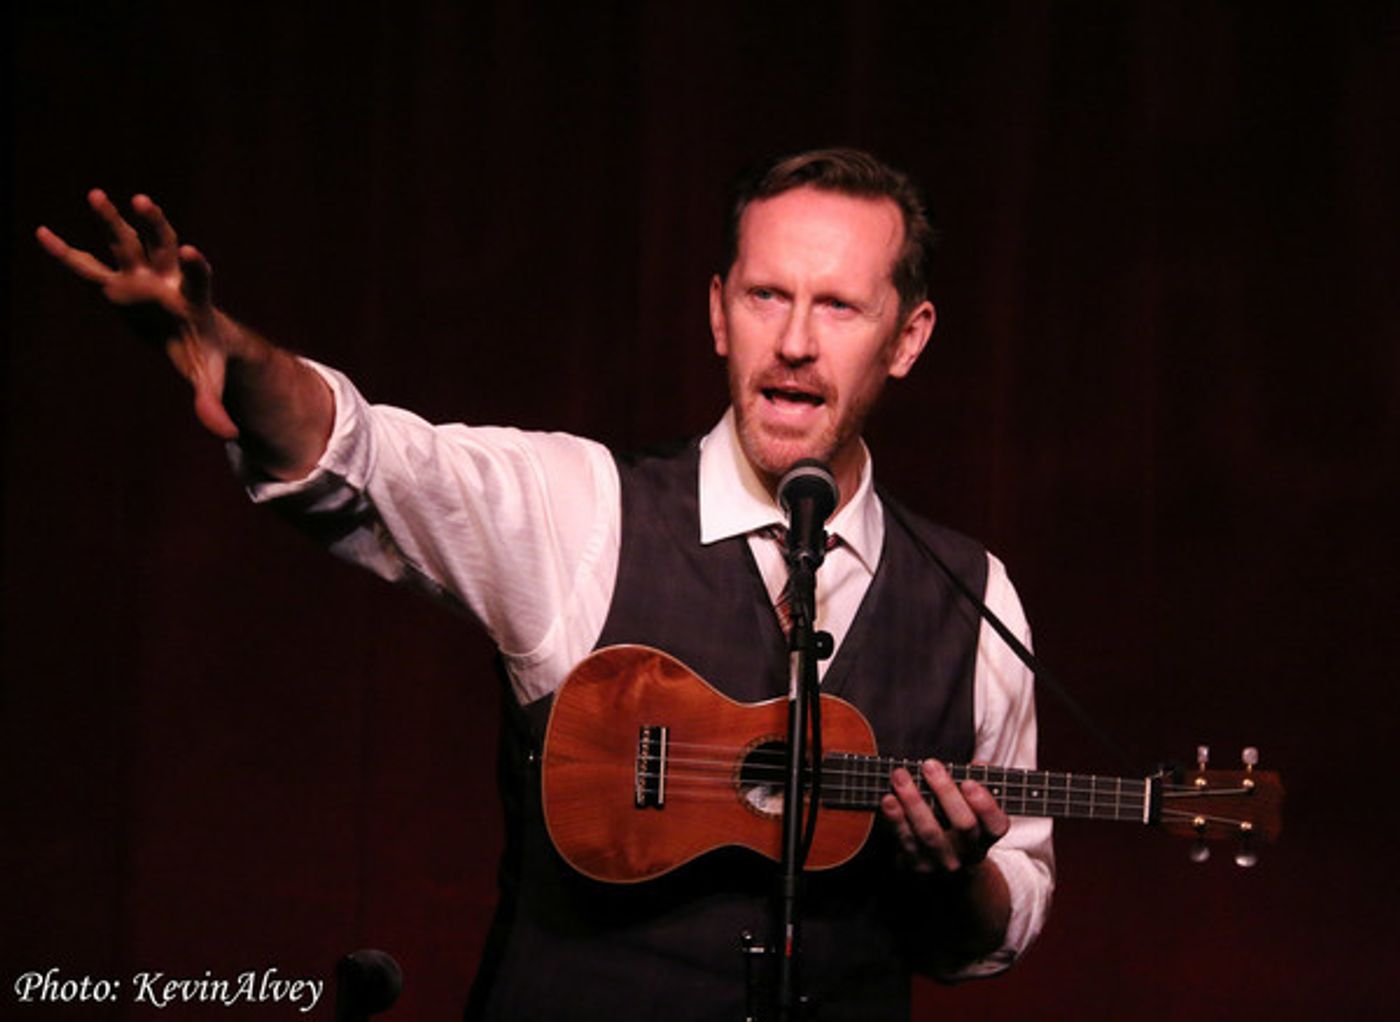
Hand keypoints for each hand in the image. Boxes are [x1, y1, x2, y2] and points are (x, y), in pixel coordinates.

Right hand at [36, 190, 238, 437]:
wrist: (193, 336)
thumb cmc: (203, 356)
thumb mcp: (207, 381)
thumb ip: (214, 406)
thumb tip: (228, 436)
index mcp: (193, 301)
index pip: (198, 278)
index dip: (196, 265)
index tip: (190, 250)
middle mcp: (168, 280)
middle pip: (162, 245)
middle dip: (153, 224)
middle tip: (142, 201)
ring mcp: (142, 276)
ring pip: (127, 242)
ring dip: (112, 220)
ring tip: (96, 194)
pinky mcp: (119, 283)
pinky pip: (88, 266)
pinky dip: (66, 253)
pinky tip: (41, 233)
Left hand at [880, 759, 1009, 874]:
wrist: (941, 869)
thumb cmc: (956, 823)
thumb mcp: (971, 807)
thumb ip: (975, 784)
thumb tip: (977, 765)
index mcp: (987, 836)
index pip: (996, 824)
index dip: (985, 804)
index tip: (968, 782)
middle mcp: (969, 852)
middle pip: (963, 824)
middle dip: (945, 792)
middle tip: (929, 765)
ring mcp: (944, 862)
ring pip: (930, 833)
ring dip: (913, 801)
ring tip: (900, 776)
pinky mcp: (918, 865)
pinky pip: (906, 842)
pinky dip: (896, 819)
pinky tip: (888, 800)